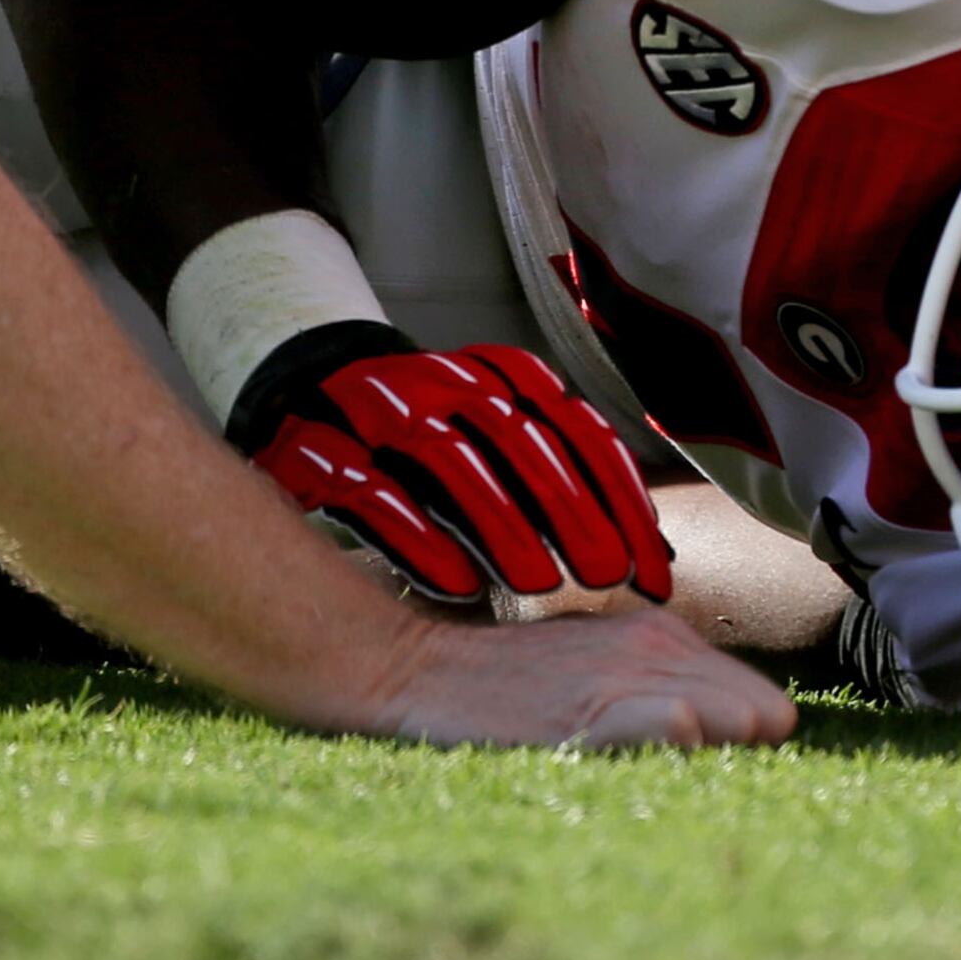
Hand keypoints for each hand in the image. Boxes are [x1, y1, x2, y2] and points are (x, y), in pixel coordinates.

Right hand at [250, 336, 678, 606]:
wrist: (307, 394)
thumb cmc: (432, 439)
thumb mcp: (502, 442)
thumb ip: (567, 481)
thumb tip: (653, 548)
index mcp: (502, 376)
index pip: (579, 428)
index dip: (622, 495)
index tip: (653, 562)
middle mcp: (447, 382)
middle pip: (521, 438)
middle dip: (571, 507)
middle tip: (609, 574)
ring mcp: (380, 409)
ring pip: (450, 457)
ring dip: (501, 521)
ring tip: (541, 583)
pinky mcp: (321, 450)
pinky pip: (373, 489)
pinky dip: (418, 536)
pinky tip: (455, 584)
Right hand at [361, 598, 798, 749]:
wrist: (419, 671)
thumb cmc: (512, 680)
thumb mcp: (599, 663)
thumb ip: (668, 686)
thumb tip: (755, 730)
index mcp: (664, 635)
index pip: (758, 699)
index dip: (761, 741)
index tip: (756, 781)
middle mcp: (652, 648)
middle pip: (752, 712)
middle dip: (757, 754)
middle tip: (756, 800)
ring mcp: (616, 677)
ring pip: (715, 714)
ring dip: (729, 751)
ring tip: (735, 788)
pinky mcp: (577, 713)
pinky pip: (646, 718)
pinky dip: (667, 730)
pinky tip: (683, 736)